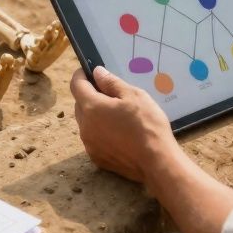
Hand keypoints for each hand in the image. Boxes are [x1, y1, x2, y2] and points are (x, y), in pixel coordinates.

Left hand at [70, 66, 180, 182]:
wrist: (156, 162)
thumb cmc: (147, 125)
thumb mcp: (134, 96)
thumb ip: (111, 82)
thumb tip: (97, 72)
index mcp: (91, 107)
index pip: (76, 85)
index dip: (81, 75)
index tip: (89, 71)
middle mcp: (84, 126)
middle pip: (80, 104)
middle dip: (90, 95)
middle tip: (110, 93)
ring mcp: (89, 144)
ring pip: (86, 122)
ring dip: (95, 114)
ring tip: (117, 114)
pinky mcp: (97, 158)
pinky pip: (93, 138)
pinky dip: (100, 132)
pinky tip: (119, 133)